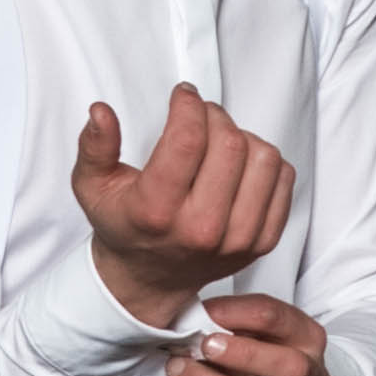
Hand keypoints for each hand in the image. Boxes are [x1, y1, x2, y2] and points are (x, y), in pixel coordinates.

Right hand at [72, 83, 297, 322]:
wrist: (150, 280)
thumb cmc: (124, 225)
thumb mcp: (92, 187)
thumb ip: (94, 147)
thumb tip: (101, 112)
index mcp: (156, 212)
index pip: (187, 140)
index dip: (188, 105)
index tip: (184, 95)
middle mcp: (200, 229)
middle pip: (230, 143)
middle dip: (214, 116)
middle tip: (199, 116)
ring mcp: (237, 239)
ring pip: (264, 157)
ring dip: (243, 137)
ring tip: (219, 142)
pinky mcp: (263, 242)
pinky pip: (283, 179)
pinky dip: (264, 162)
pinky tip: (238, 167)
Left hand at [168, 295, 328, 375]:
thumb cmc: (265, 362)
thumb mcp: (262, 332)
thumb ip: (236, 320)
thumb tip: (195, 314)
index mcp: (309, 341)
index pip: (280, 319)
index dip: (238, 312)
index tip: (206, 310)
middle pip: (286, 367)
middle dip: (241, 354)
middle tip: (203, 345)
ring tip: (179, 369)